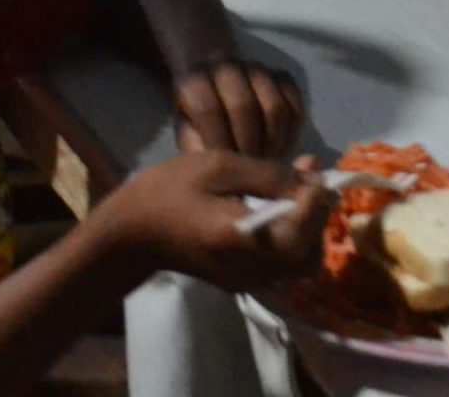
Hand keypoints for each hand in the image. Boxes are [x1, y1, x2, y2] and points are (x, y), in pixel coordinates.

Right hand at [93, 150, 331, 291]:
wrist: (131, 234)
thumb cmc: (167, 192)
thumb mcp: (216, 166)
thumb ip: (267, 174)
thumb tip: (309, 181)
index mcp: (237, 240)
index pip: (299, 232)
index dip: (316, 200)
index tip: (313, 170)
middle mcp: (249, 270)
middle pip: (309, 253)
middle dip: (317, 214)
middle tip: (308, 176)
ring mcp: (248, 281)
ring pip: (302, 261)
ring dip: (309, 226)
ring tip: (295, 188)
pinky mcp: (246, 281)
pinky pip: (285, 263)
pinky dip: (294, 236)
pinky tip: (280, 206)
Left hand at [174, 59, 304, 158]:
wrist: (212, 80)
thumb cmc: (196, 117)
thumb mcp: (187, 132)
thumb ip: (199, 150)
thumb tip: (219, 174)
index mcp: (195, 81)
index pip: (208, 110)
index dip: (219, 142)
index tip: (224, 171)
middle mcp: (227, 69)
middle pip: (244, 106)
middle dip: (248, 145)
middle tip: (250, 171)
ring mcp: (257, 70)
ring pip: (275, 106)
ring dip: (273, 142)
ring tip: (267, 164)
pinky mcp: (282, 76)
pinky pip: (295, 104)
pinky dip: (292, 131)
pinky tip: (280, 149)